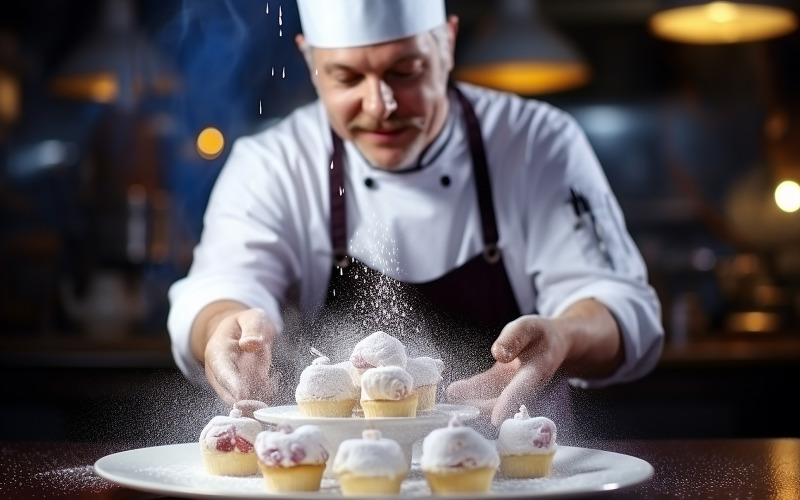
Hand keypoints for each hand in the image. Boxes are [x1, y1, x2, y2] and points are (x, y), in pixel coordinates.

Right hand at [203, 308, 278, 405]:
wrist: (240, 333)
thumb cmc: (246, 324)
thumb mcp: (252, 318)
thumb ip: (252, 329)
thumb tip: (250, 344)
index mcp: (217, 352)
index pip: (222, 372)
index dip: (232, 384)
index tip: (242, 394)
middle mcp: (218, 373)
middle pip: (229, 394)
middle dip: (249, 396)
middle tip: (269, 382)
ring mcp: (229, 384)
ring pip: (243, 401)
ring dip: (260, 395)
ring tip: (271, 378)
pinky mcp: (241, 391)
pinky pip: (253, 400)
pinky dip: (265, 395)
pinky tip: (272, 380)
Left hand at [447, 315, 568, 425]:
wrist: (554, 343)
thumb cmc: (541, 334)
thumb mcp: (529, 327)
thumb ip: (514, 338)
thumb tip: (498, 354)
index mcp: (536, 371)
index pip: (520, 390)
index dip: (507, 403)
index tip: (496, 418)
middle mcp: (524, 385)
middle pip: (502, 401)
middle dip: (481, 406)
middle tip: (460, 406)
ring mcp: (511, 386)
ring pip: (490, 398)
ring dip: (472, 400)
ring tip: (452, 395)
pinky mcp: (501, 382)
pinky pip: (485, 389)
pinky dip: (470, 390)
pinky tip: (454, 390)